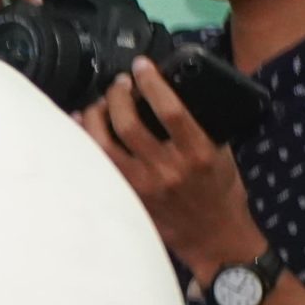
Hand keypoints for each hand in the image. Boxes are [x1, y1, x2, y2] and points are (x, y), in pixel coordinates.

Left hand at [77, 58, 263, 282]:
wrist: (214, 238)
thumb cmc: (221, 193)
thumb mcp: (221, 155)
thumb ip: (199, 128)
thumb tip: (169, 94)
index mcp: (197, 154)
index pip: (171, 111)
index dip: (152, 84)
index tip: (141, 66)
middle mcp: (166, 170)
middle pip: (128, 125)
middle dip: (117, 96)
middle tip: (118, 84)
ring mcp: (141, 186)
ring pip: (103, 145)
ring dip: (95, 117)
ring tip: (99, 104)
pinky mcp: (125, 197)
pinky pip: (97, 165)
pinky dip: (85, 142)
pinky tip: (82, 127)